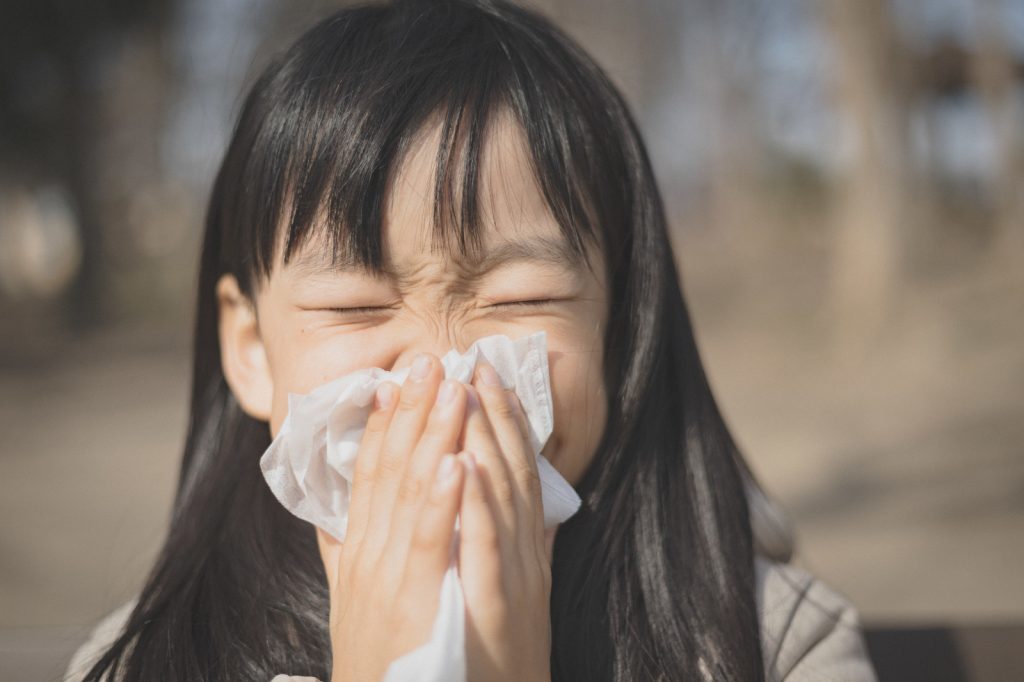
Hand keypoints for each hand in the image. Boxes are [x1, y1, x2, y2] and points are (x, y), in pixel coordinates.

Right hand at [317, 354, 469, 681]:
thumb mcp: (357, 605)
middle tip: (428, 361)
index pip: (370, 476)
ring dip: (432, 436)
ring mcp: (388, 578)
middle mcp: (369, 558)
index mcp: (361, 554)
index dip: (383, 427)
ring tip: (449, 388)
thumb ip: (351, 556)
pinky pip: (430, 542)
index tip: (396, 382)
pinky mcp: (413, 603)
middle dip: (412, 413)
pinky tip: (456, 461)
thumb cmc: (384, 666)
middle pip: (391, 470)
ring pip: (411, 493)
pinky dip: (442, 499)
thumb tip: (342, 516)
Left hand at [456, 360, 553, 681]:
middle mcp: (524, 558)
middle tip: (473, 363)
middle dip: (492, 416)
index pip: (510, 472)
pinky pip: (486, 551)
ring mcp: (513, 581)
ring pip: (502, 499)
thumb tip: (477, 500)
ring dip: (486, 443)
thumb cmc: (488, 661)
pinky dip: (478, 506)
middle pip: (509, 474)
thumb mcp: (501, 594)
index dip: (499, 421)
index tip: (478, 374)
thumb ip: (491, 547)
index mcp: (519, 551)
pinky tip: (465, 466)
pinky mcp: (497, 610)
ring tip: (468, 393)